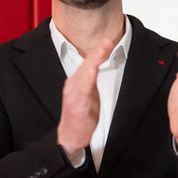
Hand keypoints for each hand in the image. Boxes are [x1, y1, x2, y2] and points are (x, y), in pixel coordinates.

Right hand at [56, 39, 112, 154]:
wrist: (70, 136)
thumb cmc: (80, 117)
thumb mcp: (88, 95)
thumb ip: (92, 82)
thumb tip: (99, 69)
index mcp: (75, 82)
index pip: (88, 64)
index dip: (97, 52)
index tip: (106, 42)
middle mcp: (72, 86)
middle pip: (86, 65)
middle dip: (97, 52)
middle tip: (107, 41)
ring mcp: (73, 94)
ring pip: (85, 74)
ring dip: (94, 61)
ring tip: (102, 50)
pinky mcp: (77, 104)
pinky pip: (83, 89)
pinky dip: (88, 77)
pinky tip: (93, 70)